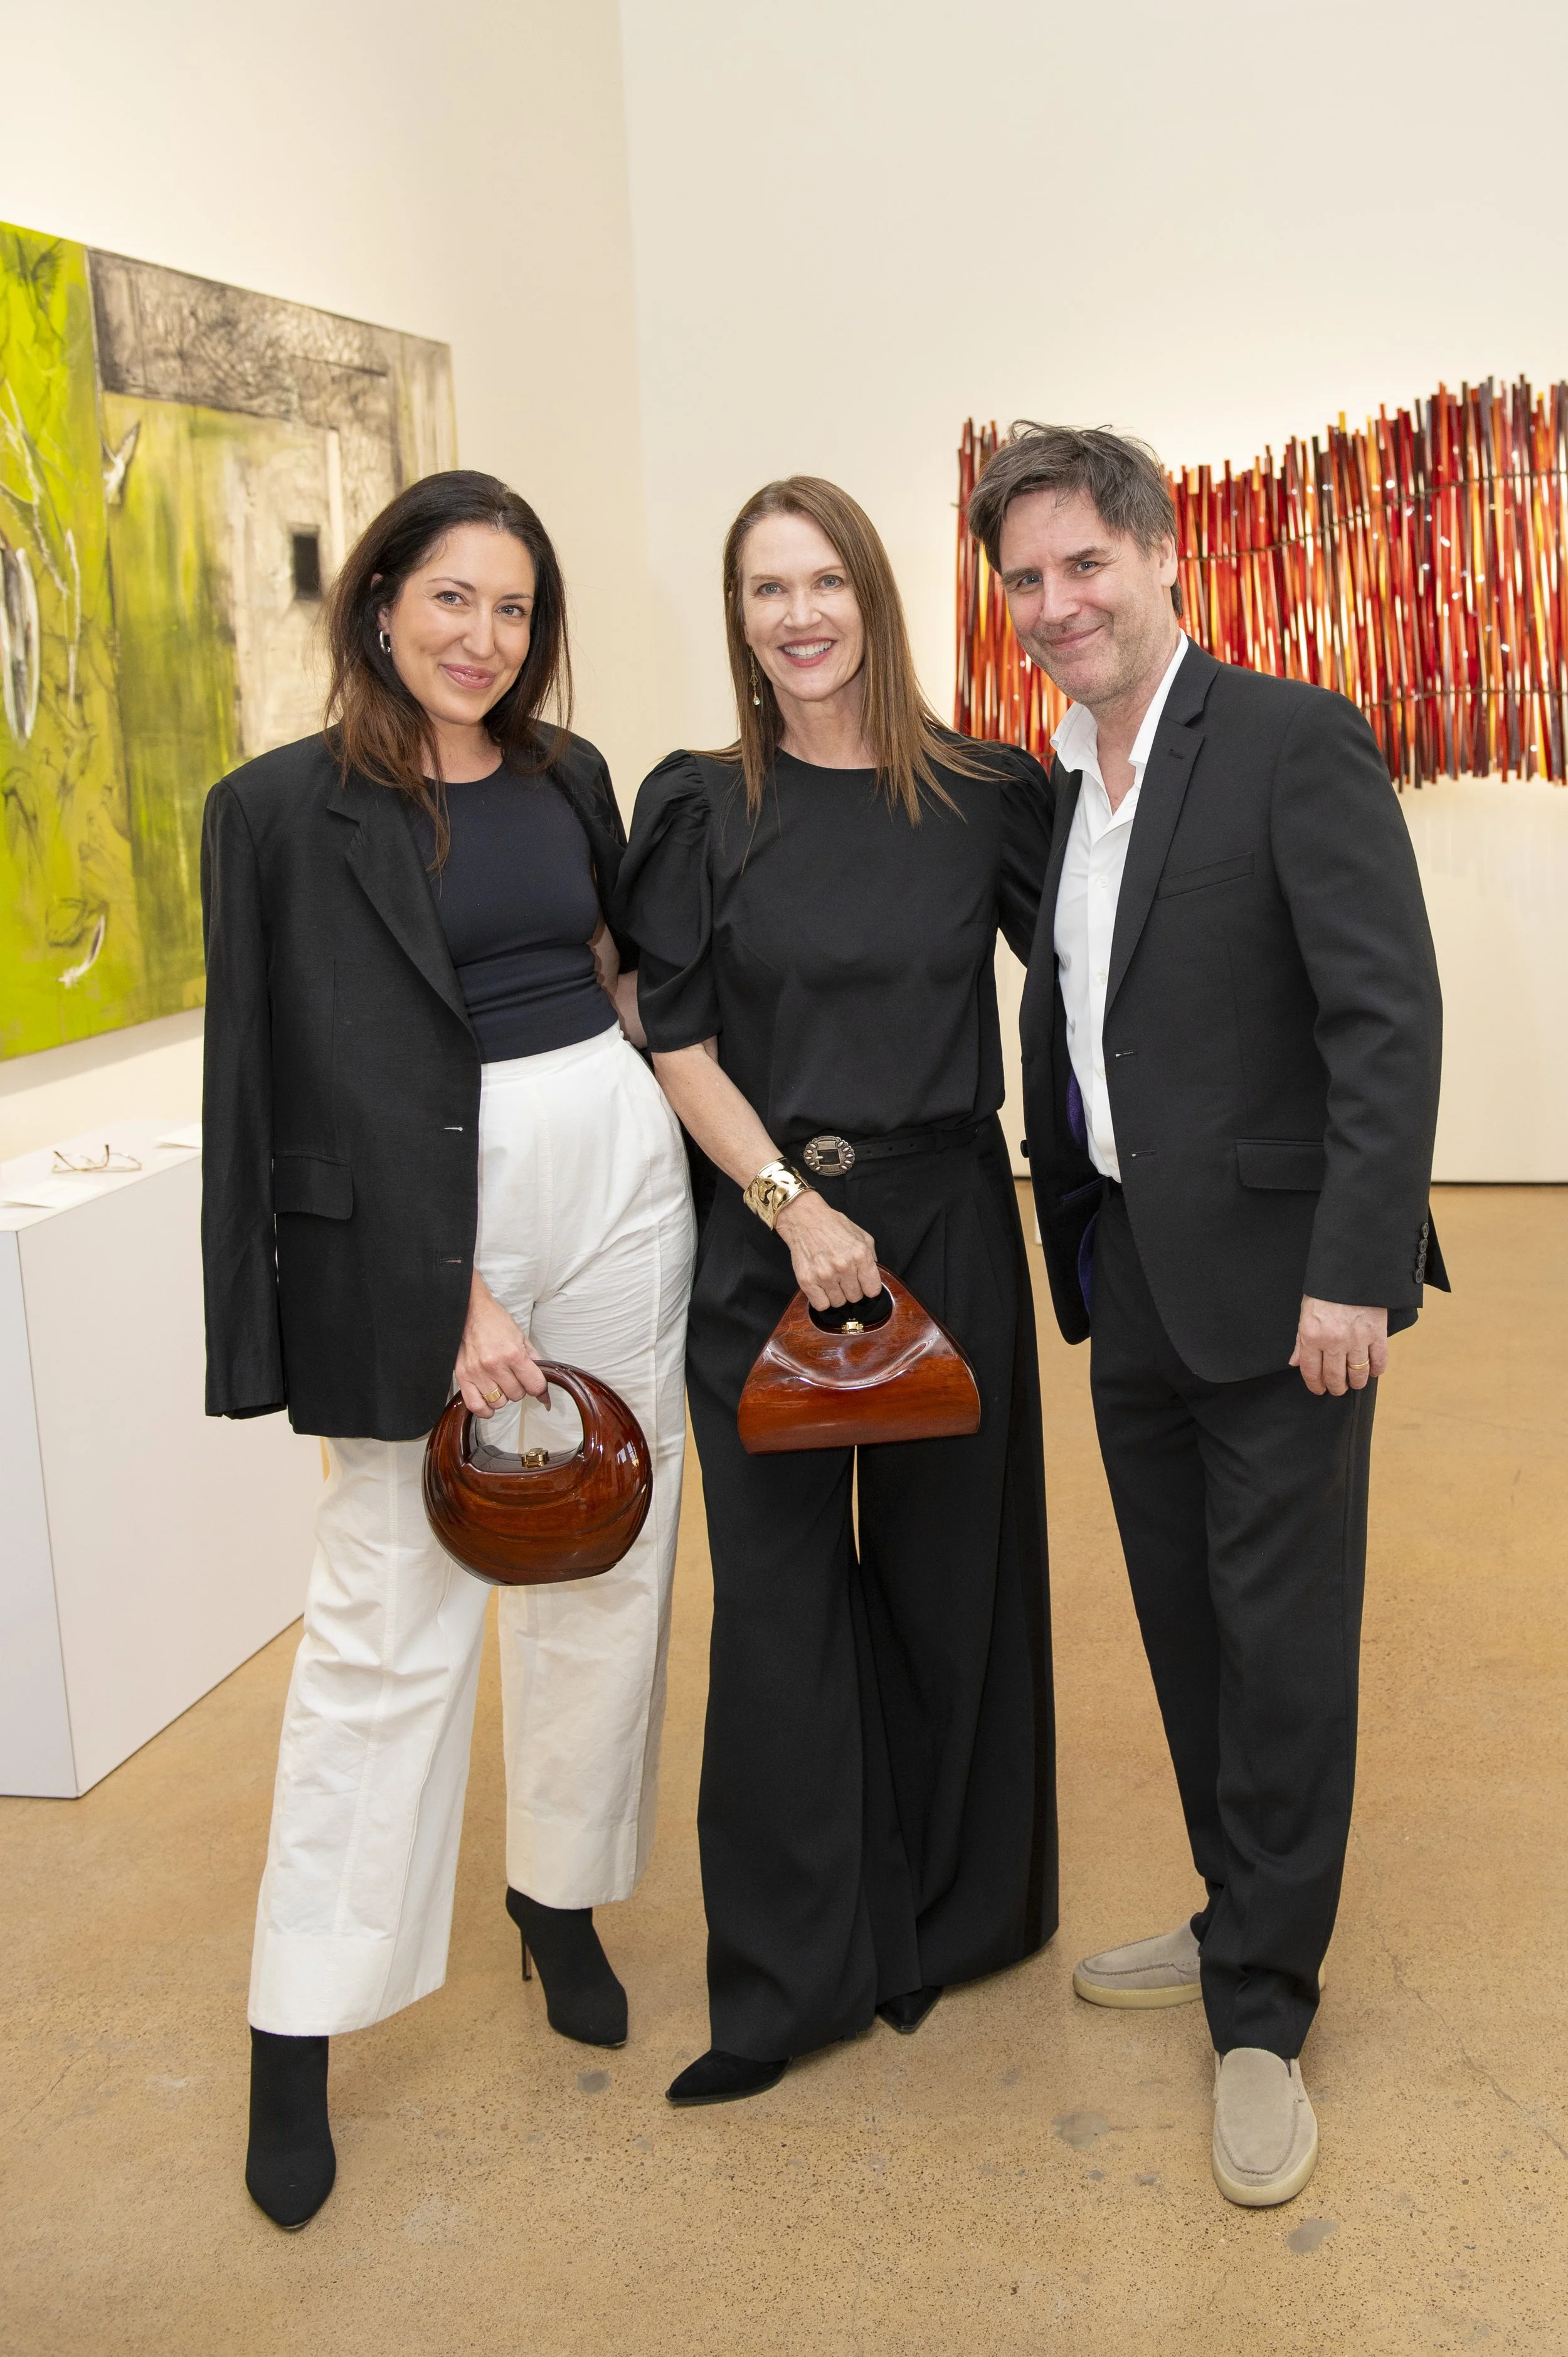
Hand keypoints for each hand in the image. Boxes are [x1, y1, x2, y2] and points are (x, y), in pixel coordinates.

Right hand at [453, 1271, 549, 1414]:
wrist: (470, 1312)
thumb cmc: (496, 1323)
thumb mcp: (521, 1337)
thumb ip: (534, 1361)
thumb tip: (543, 1387)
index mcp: (513, 1354)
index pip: (535, 1386)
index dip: (540, 1390)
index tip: (538, 1389)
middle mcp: (495, 1365)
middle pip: (517, 1395)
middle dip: (520, 1388)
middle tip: (514, 1376)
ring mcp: (477, 1372)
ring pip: (499, 1402)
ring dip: (503, 1396)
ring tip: (500, 1383)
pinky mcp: (463, 1377)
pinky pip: (476, 1406)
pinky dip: (485, 1409)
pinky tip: (489, 1402)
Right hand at [773, 1191, 879, 1311]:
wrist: (804, 1219)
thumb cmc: (832, 1226)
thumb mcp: (861, 1235)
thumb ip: (871, 1256)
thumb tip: (874, 1277)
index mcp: (860, 1255)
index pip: (872, 1289)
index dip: (868, 1288)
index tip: (863, 1284)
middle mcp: (843, 1266)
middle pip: (855, 1298)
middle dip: (851, 1289)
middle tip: (844, 1278)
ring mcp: (824, 1275)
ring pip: (838, 1303)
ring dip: (836, 1294)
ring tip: (831, 1280)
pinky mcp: (807, 1281)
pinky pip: (821, 1305)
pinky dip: (822, 1299)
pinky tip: (821, 1287)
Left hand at [1290, 1297, 1387, 1395]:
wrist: (1351, 1270)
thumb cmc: (1326, 1290)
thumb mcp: (1306, 1312)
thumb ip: (1300, 1340)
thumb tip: (1294, 1362)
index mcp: (1312, 1335)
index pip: (1311, 1371)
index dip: (1314, 1385)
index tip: (1318, 1389)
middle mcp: (1333, 1341)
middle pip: (1334, 1376)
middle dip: (1335, 1387)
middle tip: (1337, 1388)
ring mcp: (1357, 1339)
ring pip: (1357, 1374)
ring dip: (1355, 1383)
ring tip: (1354, 1383)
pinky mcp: (1377, 1333)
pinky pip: (1379, 1361)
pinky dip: (1376, 1370)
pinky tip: (1372, 1371)